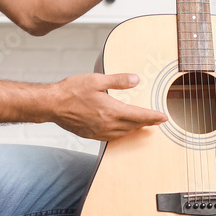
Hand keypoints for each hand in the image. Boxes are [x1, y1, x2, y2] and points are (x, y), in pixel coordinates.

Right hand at [51, 73, 167, 140]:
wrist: (51, 105)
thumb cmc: (71, 90)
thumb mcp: (96, 80)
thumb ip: (118, 80)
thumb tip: (136, 79)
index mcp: (111, 111)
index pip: (139, 115)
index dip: (153, 116)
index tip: (164, 117)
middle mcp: (107, 124)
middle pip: (133, 126)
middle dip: (147, 123)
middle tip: (157, 120)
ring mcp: (99, 131)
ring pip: (123, 133)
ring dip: (135, 129)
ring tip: (142, 124)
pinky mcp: (91, 134)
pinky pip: (112, 136)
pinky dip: (122, 133)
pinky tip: (122, 129)